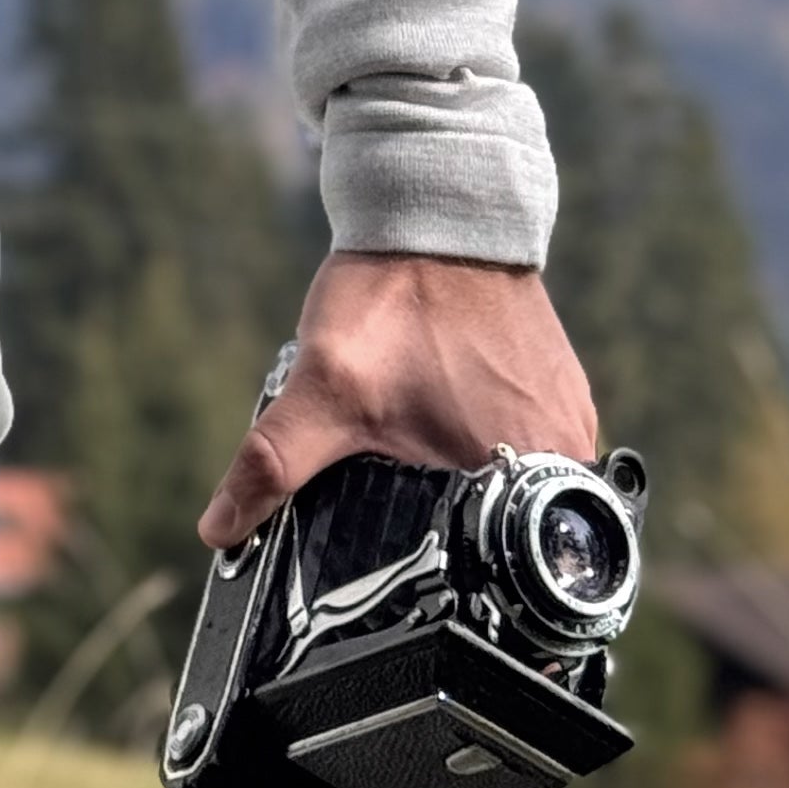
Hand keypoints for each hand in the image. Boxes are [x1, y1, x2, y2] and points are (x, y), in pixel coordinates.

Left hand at [197, 249, 599, 551]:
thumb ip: (272, 464)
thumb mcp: (323, 388)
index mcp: (532, 475)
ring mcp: (571, 419)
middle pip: (511, 529)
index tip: (416, 576)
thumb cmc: (391, 299)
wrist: (436, 210)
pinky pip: (523, 440)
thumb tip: (217, 529)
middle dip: (457, 530)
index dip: (455, 578)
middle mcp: (567, 456)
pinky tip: (446, 424)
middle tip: (406, 502)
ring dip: (471, 483)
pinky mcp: (560, 389)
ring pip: (517, 484)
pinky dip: (485, 441)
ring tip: (423, 459)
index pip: (507, 569)